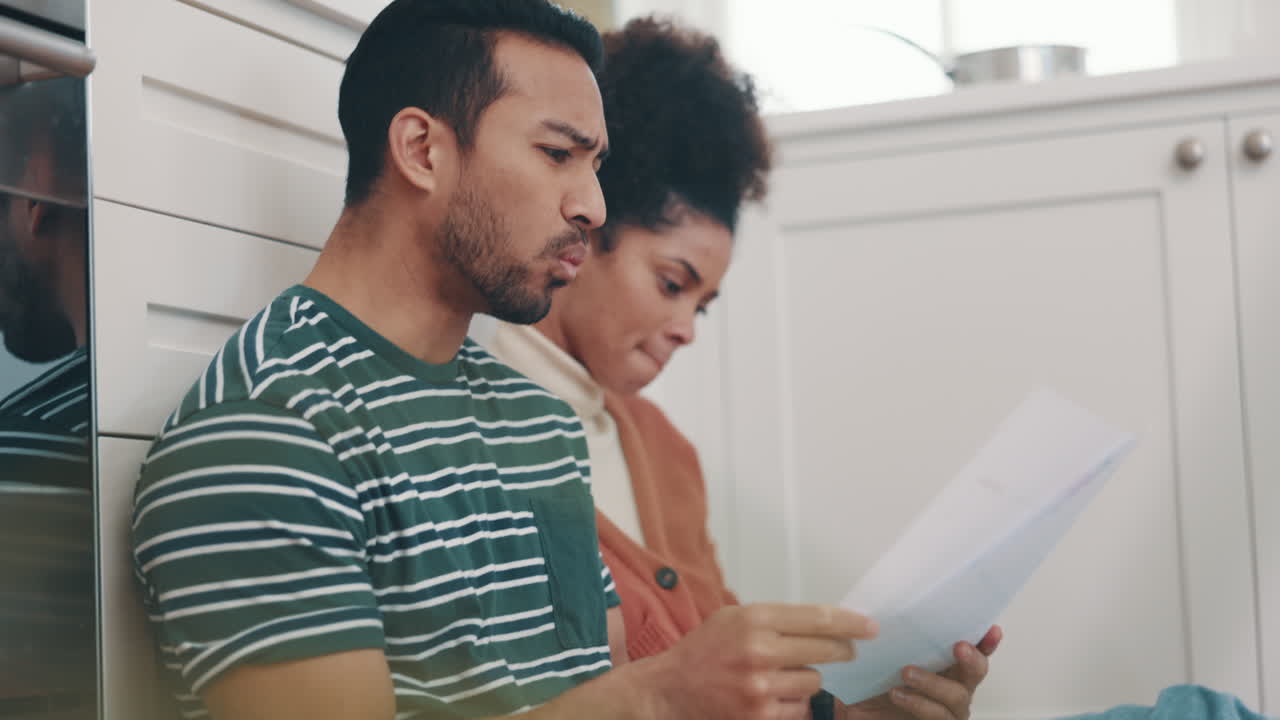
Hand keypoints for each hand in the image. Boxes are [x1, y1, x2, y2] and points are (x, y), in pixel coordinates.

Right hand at [640, 603, 878, 719]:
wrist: (670, 690)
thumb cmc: (705, 650)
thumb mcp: (735, 618)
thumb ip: (777, 620)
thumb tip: (828, 625)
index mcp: (754, 618)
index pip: (818, 618)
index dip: (851, 623)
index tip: (871, 627)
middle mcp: (759, 650)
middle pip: (825, 650)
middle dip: (840, 652)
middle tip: (844, 652)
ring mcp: (761, 687)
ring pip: (814, 682)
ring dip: (807, 680)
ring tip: (783, 676)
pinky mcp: (761, 716)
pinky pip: (800, 709)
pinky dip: (793, 703)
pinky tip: (774, 696)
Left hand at [842, 625, 1001, 719]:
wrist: (859, 716)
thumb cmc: (875, 686)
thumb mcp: (882, 657)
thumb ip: (893, 637)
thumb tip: (888, 610)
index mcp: (946, 665)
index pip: (972, 650)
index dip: (985, 641)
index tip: (992, 629)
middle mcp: (953, 686)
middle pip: (976, 671)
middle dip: (972, 658)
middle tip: (959, 647)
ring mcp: (948, 709)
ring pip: (957, 695)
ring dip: (933, 682)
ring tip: (907, 672)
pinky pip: (938, 715)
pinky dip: (919, 703)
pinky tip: (899, 694)